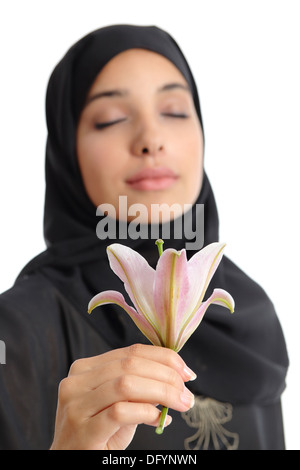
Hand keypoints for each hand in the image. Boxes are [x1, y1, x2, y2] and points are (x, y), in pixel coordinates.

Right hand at [50, 343, 195, 449]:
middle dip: (166, 375)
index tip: (185, 371)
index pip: (130, 352)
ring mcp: (76, 406)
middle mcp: (76, 382)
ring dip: (162, 392)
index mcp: (85, 368)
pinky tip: (159, 419)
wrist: (70, 464)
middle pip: (130, 365)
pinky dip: (146, 412)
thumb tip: (175, 375)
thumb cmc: (98, 434)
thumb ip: (137, 385)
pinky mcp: (83, 430)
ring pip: (126, 384)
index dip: (162, 357)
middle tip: (186, 390)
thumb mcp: (116, 403)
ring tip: (182, 403)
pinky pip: (120, 411)